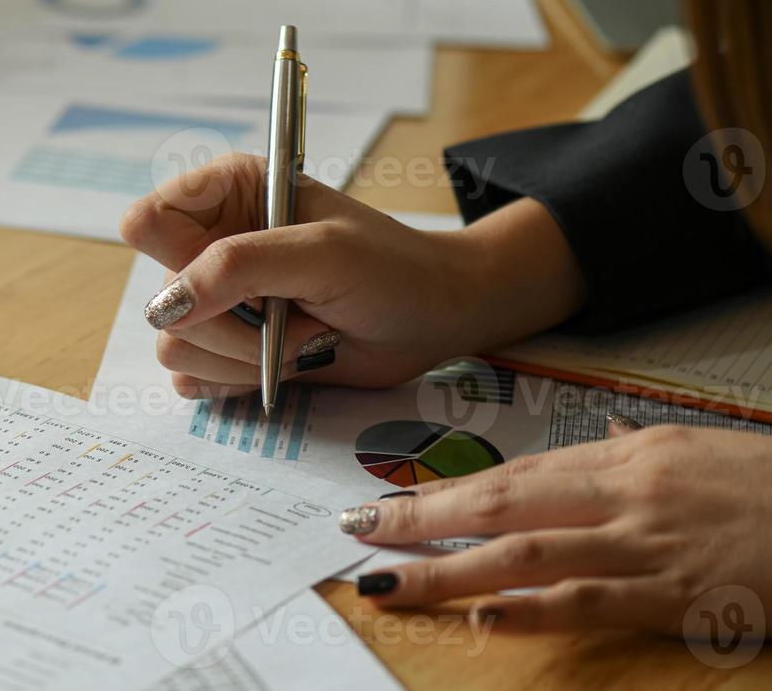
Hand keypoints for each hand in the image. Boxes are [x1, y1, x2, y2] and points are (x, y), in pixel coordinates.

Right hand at [118, 153, 586, 395]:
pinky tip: (283, 366)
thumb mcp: (321, 253)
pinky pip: (192, 377)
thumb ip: (237, 268)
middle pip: (162, 299)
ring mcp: (218, 300)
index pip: (145, 223)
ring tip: (304, 338)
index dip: (180, 260)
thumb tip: (167, 306)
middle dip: (229, 323)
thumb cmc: (391, 269)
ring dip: (244, 357)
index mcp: (224, 194)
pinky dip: (237, 382)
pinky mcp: (227, 349)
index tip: (236, 278)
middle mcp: (210, 244)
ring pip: (176, 345)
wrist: (435, 321)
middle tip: (293, 315)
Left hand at [339, 425, 771, 636]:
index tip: (386, 504)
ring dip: (449, 566)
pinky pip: (590, 600)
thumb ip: (635, 450)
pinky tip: (483, 617)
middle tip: (357, 531)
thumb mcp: (696, 452)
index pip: (513, 474)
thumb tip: (598, 436)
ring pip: (526, 548)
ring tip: (389, 580)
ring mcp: (645, 541)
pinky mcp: (677, 593)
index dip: (444, 491)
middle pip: (500, 500)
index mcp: (623, 458)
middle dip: (421, 517)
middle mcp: (621, 490)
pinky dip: (531, 608)